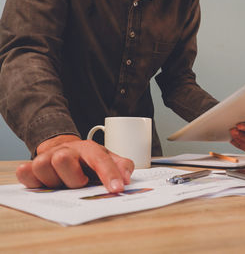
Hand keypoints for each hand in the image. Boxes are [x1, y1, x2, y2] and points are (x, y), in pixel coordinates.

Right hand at [16, 135, 133, 192]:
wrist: (67, 151)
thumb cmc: (89, 160)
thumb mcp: (109, 160)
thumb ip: (122, 166)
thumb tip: (126, 178)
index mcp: (89, 149)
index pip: (100, 160)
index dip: (109, 174)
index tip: (117, 188)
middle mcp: (66, 150)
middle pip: (62, 160)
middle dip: (73, 178)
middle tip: (80, 184)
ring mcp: (47, 157)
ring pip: (41, 166)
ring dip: (54, 181)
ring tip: (63, 184)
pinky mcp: (32, 167)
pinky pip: (25, 173)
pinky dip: (33, 180)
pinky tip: (45, 184)